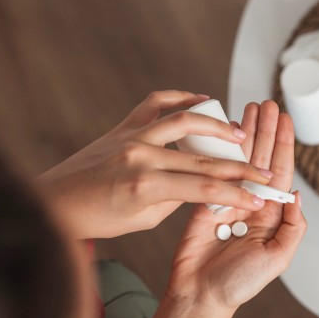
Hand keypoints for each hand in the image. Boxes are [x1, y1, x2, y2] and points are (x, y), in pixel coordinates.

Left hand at [37, 91, 273, 238]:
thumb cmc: (95, 218)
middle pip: (203, 159)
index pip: (204, 188)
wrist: (55, 202)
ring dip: (218, 126)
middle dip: (239, 166)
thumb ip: (174, 199)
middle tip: (263, 171)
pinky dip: (182, 98)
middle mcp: (140, 156)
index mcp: (144, 186)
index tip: (260, 196)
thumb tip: (201, 185)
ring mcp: (131, 136)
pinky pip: (157, 103)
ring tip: (240, 133)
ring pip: (185, 121)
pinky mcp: (123, 126)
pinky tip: (202, 100)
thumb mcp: (141, 220)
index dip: (237, 192)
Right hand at [151, 101, 305, 317]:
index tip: (286, 120)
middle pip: (261, 158)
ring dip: (244, 134)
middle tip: (268, 103)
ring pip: (238, 159)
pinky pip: (213, 170)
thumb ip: (293, 227)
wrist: (200, 295)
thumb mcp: (277, 259)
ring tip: (249, 107)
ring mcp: (227, 200)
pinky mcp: (203, 201)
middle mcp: (251, 203)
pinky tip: (222, 132)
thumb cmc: (239, 284)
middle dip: (265, 130)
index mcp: (271, 215)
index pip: (280, 172)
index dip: (283, 144)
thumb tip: (295, 194)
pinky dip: (218, 150)